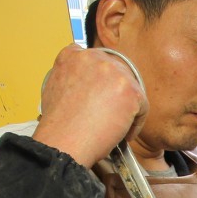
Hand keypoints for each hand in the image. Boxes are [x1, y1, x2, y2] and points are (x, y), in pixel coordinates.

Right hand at [33, 44, 146, 167]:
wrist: (63, 142)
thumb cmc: (59, 126)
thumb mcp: (54, 88)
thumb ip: (71, 77)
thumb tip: (85, 83)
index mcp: (72, 56)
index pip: (94, 59)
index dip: (100, 80)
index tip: (101, 95)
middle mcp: (94, 58)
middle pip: (117, 72)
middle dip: (116, 94)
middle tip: (112, 114)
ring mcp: (113, 72)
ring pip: (131, 89)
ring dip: (127, 108)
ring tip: (116, 127)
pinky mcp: (130, 90)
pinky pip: (142, 107)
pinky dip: (135, 123)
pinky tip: (123, 134)